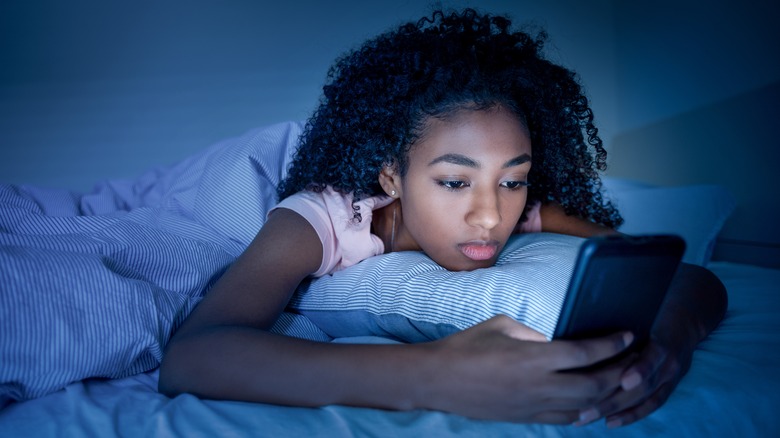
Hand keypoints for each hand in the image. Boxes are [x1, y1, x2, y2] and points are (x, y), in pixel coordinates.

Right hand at [421, 315, 633, 422]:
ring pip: (584, 407)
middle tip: (634, 359)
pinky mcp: (526, 418)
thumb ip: (535, 333)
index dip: (612, 344)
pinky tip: (593, 401)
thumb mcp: (503, 325)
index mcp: (533, 357)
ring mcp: (533, 406)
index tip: (629, 335)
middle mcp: (538, 386)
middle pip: (594, 385)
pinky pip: (565, 418)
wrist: (437, 380)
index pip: (585, 353)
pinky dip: (585, 410)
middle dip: (620, 372)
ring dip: (607, 395)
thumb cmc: (466, 345)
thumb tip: (557, 340)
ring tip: (621, 381)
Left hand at [576, 263, 726, 427]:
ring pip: (643, 397)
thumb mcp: (647, 285)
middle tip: (585, 406)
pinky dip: (631, 415)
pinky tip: (609, 422)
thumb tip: (607, 245)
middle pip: (644, 383)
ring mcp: (671, 373)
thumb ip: (626, 273)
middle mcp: (671, 357)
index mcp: (666, 332)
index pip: (656, 353)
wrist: (690, 308)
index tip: (624, 377)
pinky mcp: (668, 383)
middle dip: (614, 396)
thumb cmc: (658, 295)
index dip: (642, 366)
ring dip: (615, 409)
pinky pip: (651, 404)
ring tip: (586, 417)